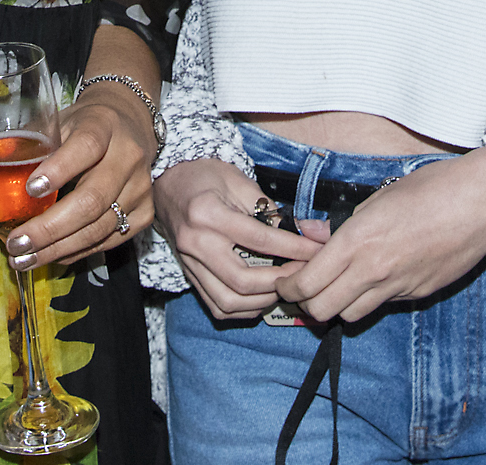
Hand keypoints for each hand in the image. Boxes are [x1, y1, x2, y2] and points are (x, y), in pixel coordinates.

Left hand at [0, 86, 154, 270]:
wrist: (129, 122)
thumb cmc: (82, 125)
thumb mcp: (54, 125)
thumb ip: (21, 160)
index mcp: (103, 124)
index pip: (86, 146)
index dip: (59, 169)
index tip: (30, 189)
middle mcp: (128, 156)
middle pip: (92, 199)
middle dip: (50, 228)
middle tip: (16, 244)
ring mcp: (141, 187)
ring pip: (100, 227)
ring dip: (58, 249)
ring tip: (24, 260)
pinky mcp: (146, 213)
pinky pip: (109, 240)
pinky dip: (77, 251)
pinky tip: (51, 255)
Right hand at [152, 157, 323, 319]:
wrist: (169, 182)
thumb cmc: (206, 176)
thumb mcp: (240, 181)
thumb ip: (271, 210)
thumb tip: (308, 232)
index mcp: (207, 213)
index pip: (259, 239)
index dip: (293, 249)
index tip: (316, 251)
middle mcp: (195, 243)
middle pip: (241, 280)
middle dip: (279, 282)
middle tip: (303, 274)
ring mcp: (188, 263)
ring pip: (227, 302)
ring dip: (262, 301)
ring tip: (283, 286)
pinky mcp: (189, 275)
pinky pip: (216, 307)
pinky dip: (243, 309)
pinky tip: (262, 296)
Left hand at [272, 142, 485, 324]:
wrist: (479, 204)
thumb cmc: (429, 190)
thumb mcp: (376, 198)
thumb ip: (340, 225)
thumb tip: (311, 235)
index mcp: (357, 242)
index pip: (308, 284)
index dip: (288, 288)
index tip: (284, 281)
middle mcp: (374, 271)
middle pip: (322, 311)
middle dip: (306, 303)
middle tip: (304, 288)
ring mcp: (397, 287)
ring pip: (350, 316)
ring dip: (337, 305)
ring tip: (337, 285)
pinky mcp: (417, 294)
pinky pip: (382, 305)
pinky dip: (369, 298)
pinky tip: (375, 276)